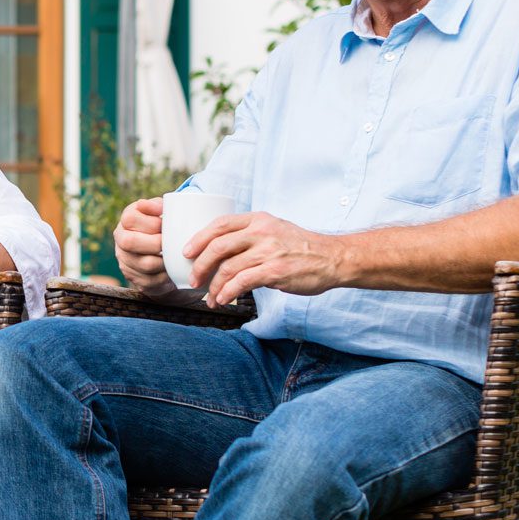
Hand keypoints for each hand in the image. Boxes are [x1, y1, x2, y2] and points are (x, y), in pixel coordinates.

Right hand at [112, 196, 178, 296]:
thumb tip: (158, 207)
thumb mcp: (158, 213)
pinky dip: (166, 275)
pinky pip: (151, 280)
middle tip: (170, 241)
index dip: (150, 221)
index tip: (165, 222)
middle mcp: (121, 241)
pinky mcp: (135, 279)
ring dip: (164, 260)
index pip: (129, 219)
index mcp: (125, 222)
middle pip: (130, 242)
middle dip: (155, 242)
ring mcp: (126, 262)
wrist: (159, 254)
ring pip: (144, 264)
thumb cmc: (160, 229)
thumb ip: (158, 206)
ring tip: (175, 255)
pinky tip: (172, 268)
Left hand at [185, 212, 350, 307]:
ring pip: (228, 268)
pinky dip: (227, 293)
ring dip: (213, 286)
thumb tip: (220, 249)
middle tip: (193, 280)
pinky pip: (242, 283)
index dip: (199, 238)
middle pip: (218, 246)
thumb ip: (250, 234)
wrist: (332, 258)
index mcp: (258, 220)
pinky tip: (223, 300)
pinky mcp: (275, 271)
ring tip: (210, 298)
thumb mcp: (274, 229)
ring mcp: (268, 251)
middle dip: (199, 265)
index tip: (186, 252)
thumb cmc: (300, 247)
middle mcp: (261, 232)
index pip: (220, 224)